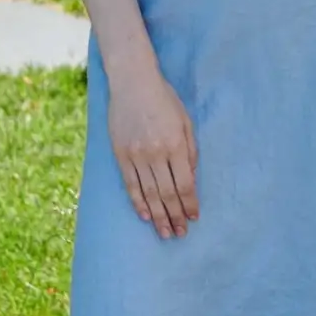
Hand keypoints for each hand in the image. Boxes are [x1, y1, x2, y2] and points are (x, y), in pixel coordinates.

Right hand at [107, 67, 198, 239]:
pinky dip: (138, 202)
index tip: (194, 218)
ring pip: (148, 193)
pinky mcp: (120, 154)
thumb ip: (190, 150)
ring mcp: (136, 155)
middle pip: (167, 193)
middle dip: (175, 216)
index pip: (185, 184)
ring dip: (158, 216)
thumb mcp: (185, 121)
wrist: (132, 81)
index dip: (190, 203)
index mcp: (175, 145)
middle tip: (180, 234)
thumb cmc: (164, 99)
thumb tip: (191, 177)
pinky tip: (144, 216)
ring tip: (164, 232)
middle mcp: (156, 153)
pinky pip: (130, 184)